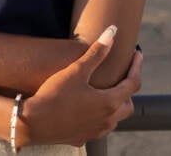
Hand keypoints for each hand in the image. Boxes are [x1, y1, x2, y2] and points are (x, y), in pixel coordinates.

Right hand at [18, 26, 141, 147]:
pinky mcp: (83, 138)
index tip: (137, 54)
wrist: (32, 123)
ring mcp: (96, 132)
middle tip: (122, 75)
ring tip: (105, 91)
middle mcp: (107, 120)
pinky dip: (99, 117)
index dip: (136, 66)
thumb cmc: (54, 95)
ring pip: (115, 119)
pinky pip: (98, 127)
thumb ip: (97, 52)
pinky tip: (87, 109)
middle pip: (128, 104)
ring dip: (115, 105)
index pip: (133, 83)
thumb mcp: (76, 71)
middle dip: (128, 89)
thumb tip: (112, 32)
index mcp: (109, 102)